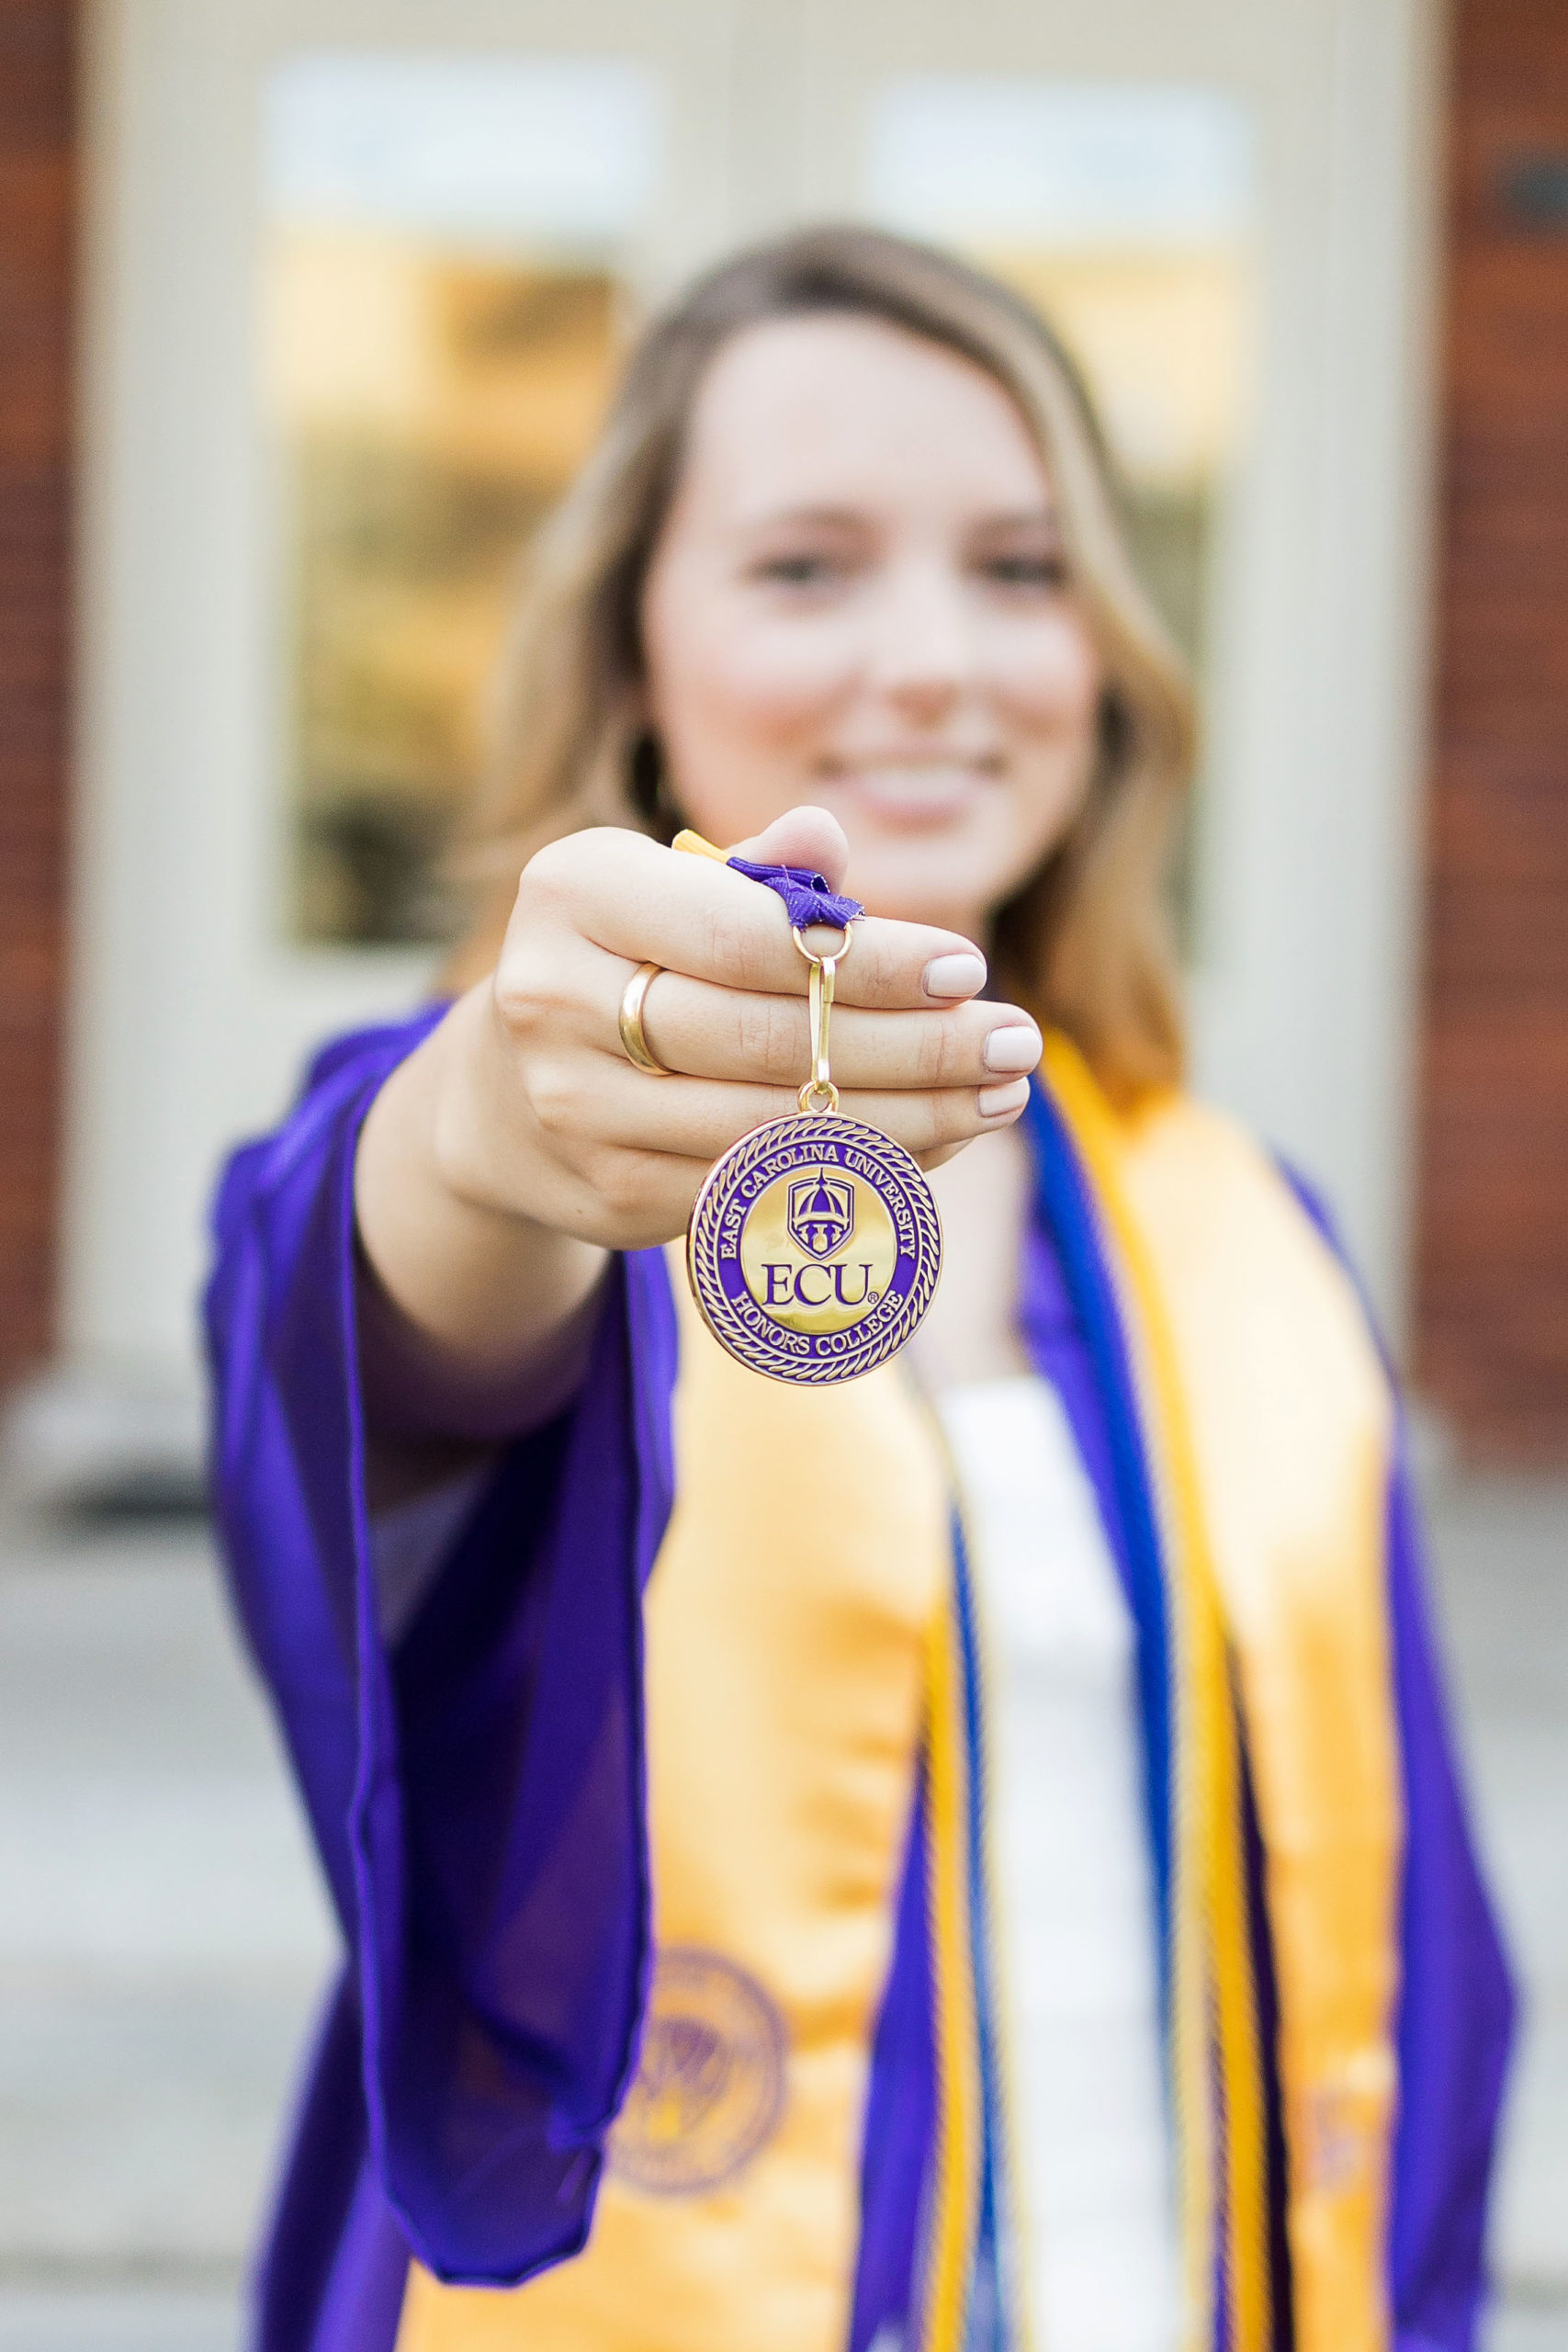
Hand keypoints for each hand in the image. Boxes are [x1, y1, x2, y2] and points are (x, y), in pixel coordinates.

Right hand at [434, 805, 1041, 1253]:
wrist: (501, 1095)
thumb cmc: (626, 962)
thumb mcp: (673, 890)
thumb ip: (757, 874)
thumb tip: (829, 837)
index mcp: (574, 891)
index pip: (745, 938)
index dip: (868, 960)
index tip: (968, 969)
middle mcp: (553, 999)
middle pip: (770, 1039)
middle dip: (915, 1046)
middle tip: (1015, 1042)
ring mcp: (574, 1108)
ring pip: (774, 1128)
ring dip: (910, 1119)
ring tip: (999, 1096)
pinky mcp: (607, 1194)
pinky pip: (758, 1187)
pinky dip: (858, 1169)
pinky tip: (933, 1142)